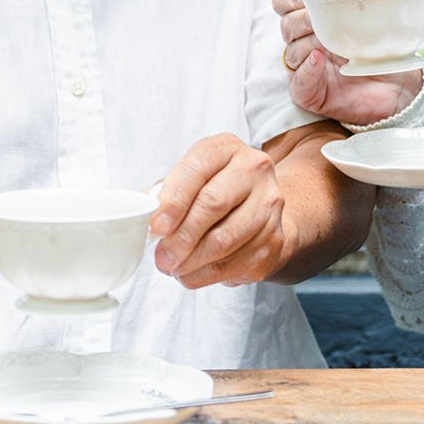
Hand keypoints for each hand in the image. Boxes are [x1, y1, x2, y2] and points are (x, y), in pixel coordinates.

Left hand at [149, 133, 292, 288]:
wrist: (261, 207)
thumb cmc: (217, 189)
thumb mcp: (192, 178)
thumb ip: (168, 190)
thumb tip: (147, 210)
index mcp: (227, 148)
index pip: (197, 169)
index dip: (174, 200)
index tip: (156, 227)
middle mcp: (254, 170)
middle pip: (213, 204)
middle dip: (182, 236)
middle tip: (162, 256)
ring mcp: (269, 205)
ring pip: (224, 240)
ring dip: (191, 261)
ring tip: (173, 267)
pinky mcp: (275, 239)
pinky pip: (235, 264)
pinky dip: (206, 275)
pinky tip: (191, 273)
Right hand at [274, 0, 422, 125]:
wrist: (402, 85)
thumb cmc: (383, 49)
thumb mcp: (368, 19)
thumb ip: (347, 0)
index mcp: (311, 21)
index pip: (283, 3)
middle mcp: (304, 43)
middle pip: (286, 26)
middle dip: (303, 19)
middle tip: (323, 19)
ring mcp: (306, 70)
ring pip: (291, 53)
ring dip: (309, 44)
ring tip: (331, 44)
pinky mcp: (312, 94)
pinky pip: (298, 84)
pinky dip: (307, 70)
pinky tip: (319, 59)